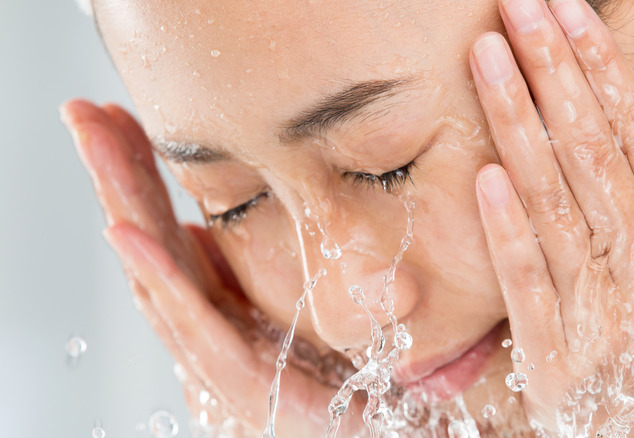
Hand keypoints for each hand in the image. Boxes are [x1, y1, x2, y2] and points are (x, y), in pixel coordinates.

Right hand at [60, 100, 359, 435]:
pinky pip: (201, 330)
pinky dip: (162, 280)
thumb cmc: (351, 376)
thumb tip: (195, 229)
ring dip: (128, 210)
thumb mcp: (299, 306)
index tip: (116, 117)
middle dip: (118, 178)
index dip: (141, 177)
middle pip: (156, 248)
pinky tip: (130, 233)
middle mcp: (216, 332)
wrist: (392, 428)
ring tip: (98, 151)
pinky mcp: (251, 390)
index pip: (171, 233)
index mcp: (225, 309)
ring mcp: (226, 363)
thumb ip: (242, 275)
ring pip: (164, 280)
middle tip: (83, 113)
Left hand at [469, 0, 633, 434]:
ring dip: (518, 122)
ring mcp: (603, 312)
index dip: (603, 71)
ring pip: (554, 201)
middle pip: (593, 153)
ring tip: (490, 56)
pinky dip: (507, 225)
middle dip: (553, 71)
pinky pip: (529, 280)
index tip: (571, 15)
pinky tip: (486, 172)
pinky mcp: (557, 352)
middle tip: (520, 7)